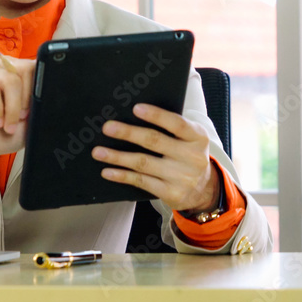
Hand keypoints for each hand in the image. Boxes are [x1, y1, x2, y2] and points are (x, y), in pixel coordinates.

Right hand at [0, 55, 33, 165]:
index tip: (37, 107)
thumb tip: (48, 98)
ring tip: (8, 124)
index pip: (36, 66)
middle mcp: (5, 69)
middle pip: (25, 69)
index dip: (39, 86)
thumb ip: (38, 108)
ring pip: (9, 80)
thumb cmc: (3, 133)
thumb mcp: (29, 123)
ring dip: (12, 107)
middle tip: (22, 118)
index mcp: (21, 75)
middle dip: (26, 98)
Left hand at [93, 103, 220, 212]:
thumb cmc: (187, 155)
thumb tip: (133, 114)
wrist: (203, 191)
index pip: (177, 124)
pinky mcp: (171, 193)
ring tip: (98, 152)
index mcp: (197, 137)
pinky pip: (142, 182)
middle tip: (107, 128)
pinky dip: (122, 175)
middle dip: (128, 133)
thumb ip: (170, 128)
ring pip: (143, 163)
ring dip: (117, 156)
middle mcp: (192, 157)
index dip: (156, 115)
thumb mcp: (189, 139)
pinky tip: (107, 171)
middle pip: (155, 141)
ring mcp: (182, 177)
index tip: (135, 108)